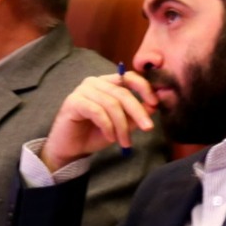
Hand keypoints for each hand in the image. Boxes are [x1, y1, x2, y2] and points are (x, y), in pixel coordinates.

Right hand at [41, 72, 157, 171]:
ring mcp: (83, 90)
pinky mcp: (74, 102)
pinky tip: (110, 137)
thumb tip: (153, 106)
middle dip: (138, 111)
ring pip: (111, 104)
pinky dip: (107, 126)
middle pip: (122, 92)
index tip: (155, 103)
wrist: (70, 148)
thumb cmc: (95, 134)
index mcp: (107, 83)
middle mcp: (95, 82)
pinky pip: (98, 112)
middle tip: (148, 128)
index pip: (129, 77)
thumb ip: (134, 115)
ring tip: (125, 142)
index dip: (144, 88)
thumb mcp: (121, 125)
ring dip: (121, 126)